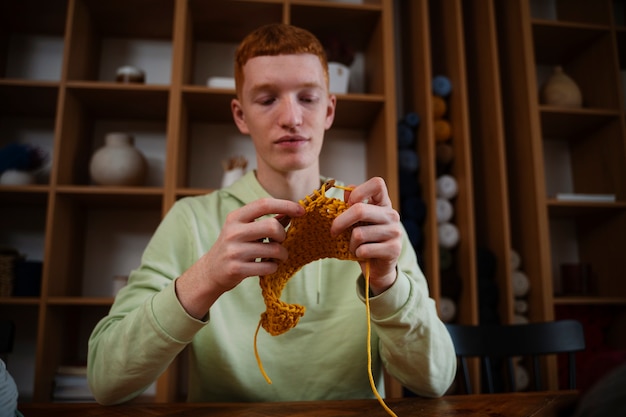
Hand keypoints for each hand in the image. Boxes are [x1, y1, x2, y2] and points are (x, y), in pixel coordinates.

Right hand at [176, 198, 304, 318]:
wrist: (211, 271)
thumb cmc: (235, 246)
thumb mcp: (245, 229)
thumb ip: (267, 220)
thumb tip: (292, 212)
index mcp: (236, 217)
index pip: (264, 204)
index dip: (286, 205)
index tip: (302, 210)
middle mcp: (233, 231)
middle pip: (272, 226)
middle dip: (283, 235)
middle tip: (281, 242)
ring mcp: (234, 251)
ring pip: (274, 249)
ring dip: (282, 255)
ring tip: (278, 257)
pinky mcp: (236, 269)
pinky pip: (268, 267)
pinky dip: (273, 267)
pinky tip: (268, 266)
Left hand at [330, 177, 401, 294]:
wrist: (378, 267)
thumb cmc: (365, 240)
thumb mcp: (357, 221)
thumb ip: (352, 205)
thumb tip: (346, 192)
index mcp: (383, 204)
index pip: (377, 183)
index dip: (359, 191)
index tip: (348, 204)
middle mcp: (392, 215)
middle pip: (360, 210)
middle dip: (340, 222)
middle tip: (333, 231)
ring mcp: (395, 232)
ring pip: (359, 233)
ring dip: (350, 243)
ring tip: (354, 246)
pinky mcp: (393, 249)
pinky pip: (364, 249)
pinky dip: (357, 254)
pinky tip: (362, 255)